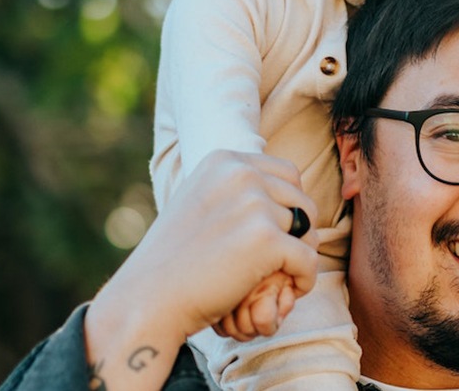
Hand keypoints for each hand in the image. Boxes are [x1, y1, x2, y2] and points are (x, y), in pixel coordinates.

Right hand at [84, 150, 318, 390]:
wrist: (149, 297)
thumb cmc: (174, 259)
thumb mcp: (201, 202)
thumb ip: (236, 190)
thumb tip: (286, 187)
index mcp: (225, 161)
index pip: (288, 174)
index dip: (289, 206)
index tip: (275, 234)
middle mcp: (241, 174)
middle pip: (302, 200)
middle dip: (298, 232)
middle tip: (281, 260)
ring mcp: (254, 205)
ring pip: (307, 230)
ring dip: (298, 256)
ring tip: (276, 276)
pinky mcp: (265, 239)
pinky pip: (308, 260)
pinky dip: (303, 280)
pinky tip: (288, 291)